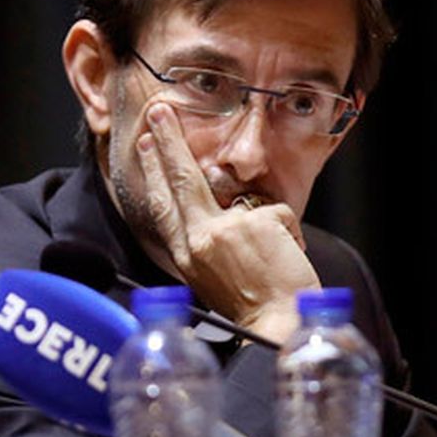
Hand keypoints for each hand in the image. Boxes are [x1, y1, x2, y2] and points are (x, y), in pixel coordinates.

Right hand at [136, 102, 318, 338]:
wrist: (279, 325)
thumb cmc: (253, 306)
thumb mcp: (213, 276)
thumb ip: (207, 242)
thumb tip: (215, 213)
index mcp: (186, 256)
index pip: (163, 206)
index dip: (152, 173)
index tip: (145, 146)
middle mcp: (197, 241)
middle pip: (176, 181)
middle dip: (164, 142)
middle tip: (158, 111)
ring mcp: (223, 231)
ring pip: (209, 183)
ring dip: (198, 160)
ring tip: (190, 141)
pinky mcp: (255, 225)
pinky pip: (275, 211)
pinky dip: (288, 231)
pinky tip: (291, 254)